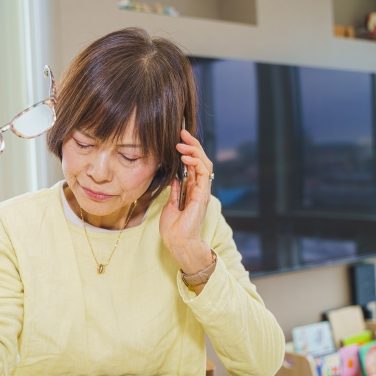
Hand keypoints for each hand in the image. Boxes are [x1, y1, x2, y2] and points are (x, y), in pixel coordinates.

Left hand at [159, 129, 213, 274]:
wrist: (178, 242)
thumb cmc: (174, 229)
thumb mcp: (171, 205)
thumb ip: (175, 192)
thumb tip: (174, 179)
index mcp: (192, 190)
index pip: (194, 165)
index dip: (188, 151)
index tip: (178, 139)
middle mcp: (199, 188)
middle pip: (201, 160)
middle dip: (193, 145)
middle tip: (182, 133)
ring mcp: (202, 191)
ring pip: (205, 163)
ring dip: (194, 151)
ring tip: (182, 144)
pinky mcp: (202, 195)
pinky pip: (204, 173)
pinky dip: (197, 163)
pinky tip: (186, 157)